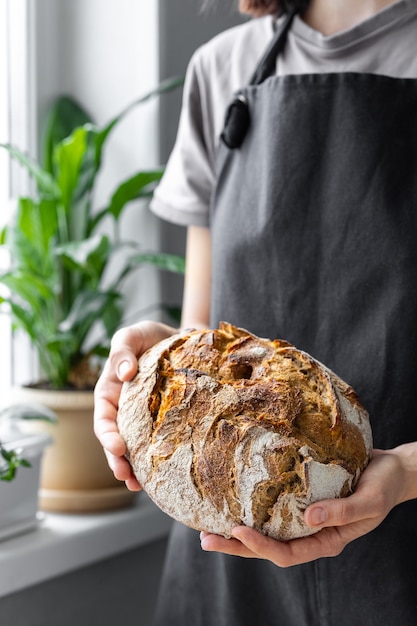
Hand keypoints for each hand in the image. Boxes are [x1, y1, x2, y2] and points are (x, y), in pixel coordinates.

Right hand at [94, 320, 177, 490]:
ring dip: (133, 467)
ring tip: (138, 485)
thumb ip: (123, 351)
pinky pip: (157, 442)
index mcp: (111, 391)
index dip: (107, 434)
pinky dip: (156, 460)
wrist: (182, 339)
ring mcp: (143, 418)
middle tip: (125, 476)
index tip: (117, 447)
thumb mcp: (133, 335)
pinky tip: (162, 475)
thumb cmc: (150, 336)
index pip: (103, 417)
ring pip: (134, 447)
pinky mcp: (163, 422)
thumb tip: (125, 374)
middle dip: (117, 460)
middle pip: (115, 439)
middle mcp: (124, 409)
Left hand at [201, 445, 416, 566]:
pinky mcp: (302, 495)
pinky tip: (235, 496)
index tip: (238, 532)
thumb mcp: (369, 501)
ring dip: (238, 529)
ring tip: (209, 524)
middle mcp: (311, 531)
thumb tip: (309, 518)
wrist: (392, 468)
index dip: (261, 547)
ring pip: (267, 527)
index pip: (288, 553)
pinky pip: (274, 505)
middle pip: (269, 546)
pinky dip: (254, 504)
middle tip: (206, 539)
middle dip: (237, 545)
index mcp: (327, 540)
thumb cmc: (384, 485)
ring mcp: (305, 514)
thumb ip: (343, 511)